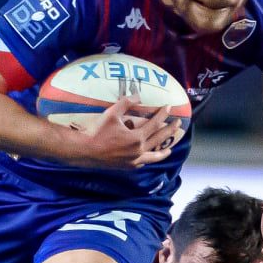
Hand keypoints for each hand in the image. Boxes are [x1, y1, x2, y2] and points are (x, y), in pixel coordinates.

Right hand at [63, 96, 179, 167]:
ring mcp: (133, 161)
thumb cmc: (98, 131)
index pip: (154, 124)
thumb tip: (138, 95)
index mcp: (137, 138)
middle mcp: (138, 151)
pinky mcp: (127, 167)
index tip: (168, 107)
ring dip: (163, 152)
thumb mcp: (112, 113)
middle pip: (159, 139)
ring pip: (154, 157)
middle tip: (177, 123)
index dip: (162, 114)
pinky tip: (149, 157)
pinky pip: (142, 163)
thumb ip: (126, 103)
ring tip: (170, 149)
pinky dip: (148, 159)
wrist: (85, 151)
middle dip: (169, 130)